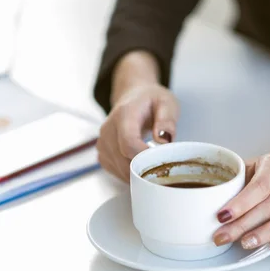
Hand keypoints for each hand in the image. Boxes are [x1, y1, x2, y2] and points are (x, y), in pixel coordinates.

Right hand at [96, 51, 178, 181]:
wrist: (133, 96)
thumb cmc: (150, 100)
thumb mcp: (166, 103)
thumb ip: (167, 120)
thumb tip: (162, 140)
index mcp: (124, 115)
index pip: (129, 144)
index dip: (145, 157)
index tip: (161, 160)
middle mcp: (108, 130)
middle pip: (124, 161)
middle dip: (145, 169)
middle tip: (163, 167)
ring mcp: (102, 143)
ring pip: (120, 170)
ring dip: (138, 173)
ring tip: (152, 164)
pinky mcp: (102, 154)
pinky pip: (116, 172)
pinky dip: (130, 174)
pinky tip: (140, 165)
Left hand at [213, 133, 269, 251]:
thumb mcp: (258, 164)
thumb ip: (239, 179)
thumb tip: (213, 200)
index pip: (258, 187)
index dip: (239, 204)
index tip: (222, 217)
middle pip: (268, 206)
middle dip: (242, 225)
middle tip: (223, 237)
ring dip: (265, 234)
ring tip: (245, 243)